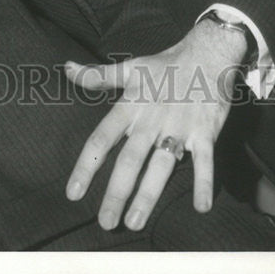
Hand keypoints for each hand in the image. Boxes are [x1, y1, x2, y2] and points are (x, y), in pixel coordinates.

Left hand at [64, 20, 246, 232]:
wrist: (208, 51)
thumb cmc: (165, 64)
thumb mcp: (129, 68)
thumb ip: (96, 76)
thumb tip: (66, 69)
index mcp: (131, 105)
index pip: (103, 137)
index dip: (87, 165)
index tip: (73, 192)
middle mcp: (152, 118)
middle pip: (131, 158)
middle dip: (117, 191)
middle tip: (105, 223)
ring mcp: (179, 126)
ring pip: (161, 165)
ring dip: (149, 194)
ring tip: (135, 221)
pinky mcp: (205, 131)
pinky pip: (205, 160)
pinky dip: (204, 181)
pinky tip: (201, 207)